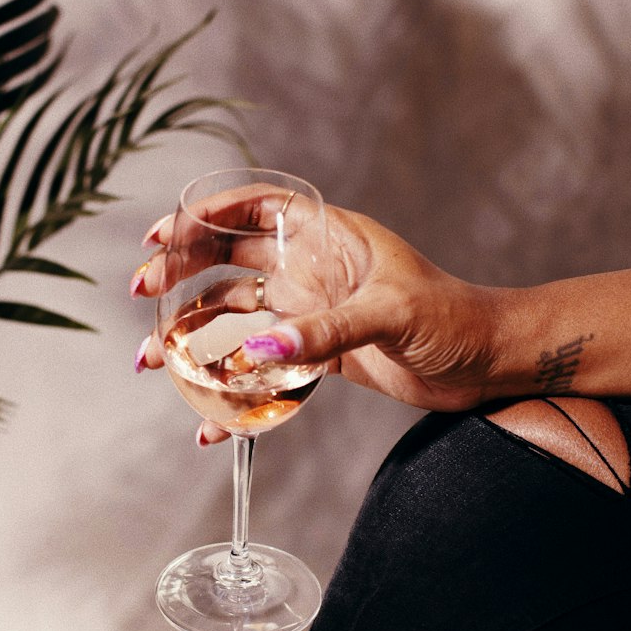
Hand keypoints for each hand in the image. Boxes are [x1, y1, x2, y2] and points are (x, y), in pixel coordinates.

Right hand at [132, 186, 505, 442]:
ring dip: (193, 333)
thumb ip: (325, 330)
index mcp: (329, 237)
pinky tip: (211, 420)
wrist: (487, 363)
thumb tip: (259, 353)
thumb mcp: (391, 314)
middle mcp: (312, 269)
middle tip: (143, 292)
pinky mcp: (318, 354)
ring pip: (236, 317)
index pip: (254, 211)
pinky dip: (234, 391)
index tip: (160, 234)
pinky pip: (263, 368)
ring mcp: (311, 312)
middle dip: (181, 273)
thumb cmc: (454, 318)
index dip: (203, 216)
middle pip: (229, 262)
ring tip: (153, 358)